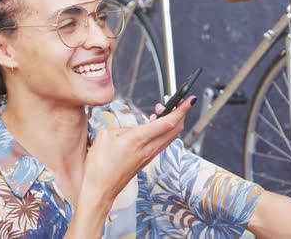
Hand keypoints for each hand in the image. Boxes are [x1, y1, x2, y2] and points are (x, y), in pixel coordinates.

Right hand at [79, 96, 195, 211]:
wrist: (100, 190)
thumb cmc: (99, 166)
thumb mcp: (106, 137)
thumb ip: (123, 129)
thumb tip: (133, 129)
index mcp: (139, 139)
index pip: (168, 122)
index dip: (181, 110)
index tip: (190, 100)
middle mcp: (149, 149)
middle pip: (175, 129)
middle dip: (180, 113)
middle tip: (176, 102)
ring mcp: (149, 156)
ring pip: (170, 136)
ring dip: (171, 121)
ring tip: (160, 110)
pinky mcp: (146, 160)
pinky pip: (161, 143)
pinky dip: (163, 131)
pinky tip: (153, 126)